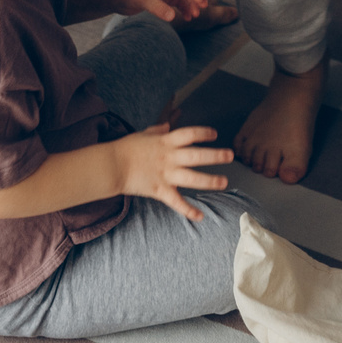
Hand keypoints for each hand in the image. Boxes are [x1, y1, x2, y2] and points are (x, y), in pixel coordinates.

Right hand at [114, 123, 232, 221]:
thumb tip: (167, 126)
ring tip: (224, 182)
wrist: (111, 165)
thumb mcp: (143, 134)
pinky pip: (176, 202)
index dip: (203, 133)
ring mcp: (166, 174)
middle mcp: (169, 157)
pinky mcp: (160, 190)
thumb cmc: (125, 148)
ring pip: (192, 178)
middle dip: (214, 155)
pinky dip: (188, 210)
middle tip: (230, 155)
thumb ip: (157, 130)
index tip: (215, 134)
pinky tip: (200, 216)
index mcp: (166, 142)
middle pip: (196, 155)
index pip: (189, 134)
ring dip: (209, 181)